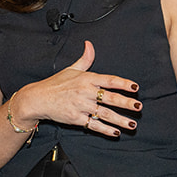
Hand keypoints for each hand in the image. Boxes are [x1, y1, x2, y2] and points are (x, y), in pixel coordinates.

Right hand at [18, 40, 140, 137]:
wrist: (38, 99)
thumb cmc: (55, 84)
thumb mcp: (71, 69)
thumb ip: (85, 59)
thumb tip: (90, 45)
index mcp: (87, 78)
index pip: (109, 80)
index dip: (123, 83)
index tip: (135, 87)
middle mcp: (85, 92)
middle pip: (110, 98)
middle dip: (126, 103)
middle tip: (139, 106)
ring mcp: (81, 106)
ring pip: (104, 114)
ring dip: (120, 119)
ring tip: (132, 124)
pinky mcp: (75, 118)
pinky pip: (93, 125)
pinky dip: (105, 129)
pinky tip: (115, 132)